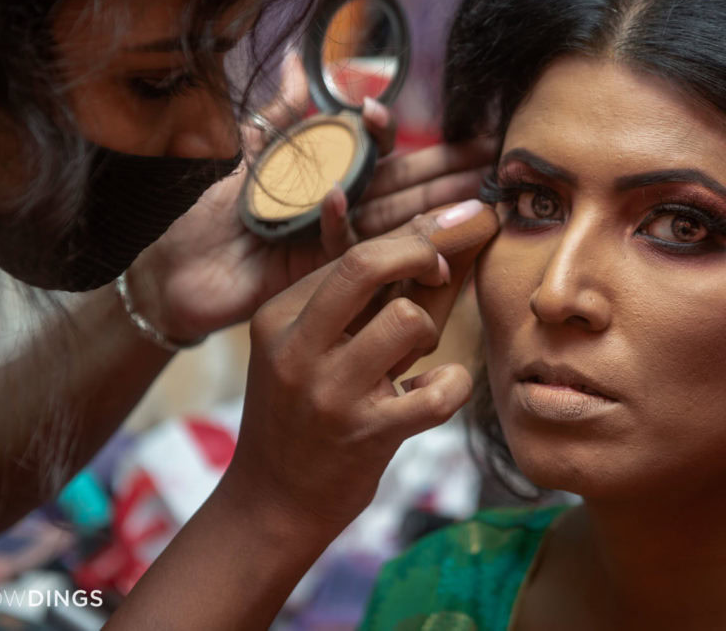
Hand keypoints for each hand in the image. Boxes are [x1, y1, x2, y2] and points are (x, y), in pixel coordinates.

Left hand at [127, 52, 493, 341]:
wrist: (170, 269)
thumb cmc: (202, 210)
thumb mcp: (243, 151)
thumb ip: (280, 113)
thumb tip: (296, 60)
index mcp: (323, 174)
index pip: (376, 153)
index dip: (405, 138)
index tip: (431, 124)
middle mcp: (335, 208)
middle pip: (399, 187)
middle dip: (446, 174)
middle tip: (491, 163)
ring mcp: (329, 242)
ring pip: (390, 220)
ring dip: (432, 207)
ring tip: (478, 196)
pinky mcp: (315, 272)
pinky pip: (343, 248)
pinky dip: (358, 228)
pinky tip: (386, 214)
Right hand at [225, 203, 498, 527]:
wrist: (273, 502)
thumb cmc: (302, 410)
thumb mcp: (309, 342)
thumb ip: (358, 289)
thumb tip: (428, 225)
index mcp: (279, 316)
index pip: (354, 252)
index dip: (415, 236)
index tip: (451, 232)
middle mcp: (297, 349)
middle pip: (369, 264)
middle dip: (425, 252)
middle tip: (444, 268)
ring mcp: (330, 393)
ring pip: (409, 320)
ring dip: (430, 332)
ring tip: (416, 356)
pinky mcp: (365, 436)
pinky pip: (438, 391)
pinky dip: (452, 384)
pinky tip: (436, 389)